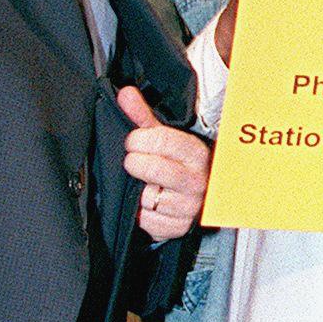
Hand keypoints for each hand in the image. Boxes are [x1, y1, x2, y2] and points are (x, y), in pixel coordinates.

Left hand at [118, 83, 211, 240]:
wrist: (196, 195)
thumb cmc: (176, 162)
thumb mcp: (164, 137)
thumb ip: (144, 116)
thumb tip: (125, 94)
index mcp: (196, 153)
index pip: (165, 141)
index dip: (140, 140)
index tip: (133, 141)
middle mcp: (197, 180)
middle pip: (155, 169)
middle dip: (136, 163)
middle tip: (133, 161)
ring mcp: (189, 206)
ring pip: (147, 197)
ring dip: (137, 190)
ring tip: (142, 182)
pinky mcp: (178, 227)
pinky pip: (147, 220)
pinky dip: (140, 212)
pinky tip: (145, 202)